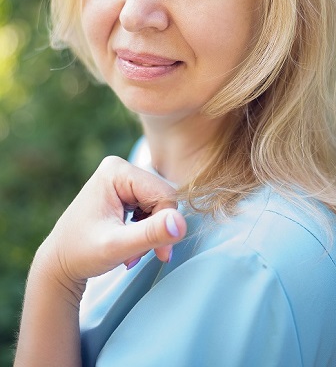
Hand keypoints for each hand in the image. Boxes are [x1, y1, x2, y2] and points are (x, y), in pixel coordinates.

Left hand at [37, 155, 186, 294]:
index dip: (166, 224)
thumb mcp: (116, 247)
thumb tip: (182, 223)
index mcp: (116, 171)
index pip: (164, 194)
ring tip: (131, 252)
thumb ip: (150, 234)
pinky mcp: (123, 191)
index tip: (160, 253)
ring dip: (151, 232)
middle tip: (141, 254)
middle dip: (157, 229)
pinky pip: (150, 207)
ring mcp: (121, 178)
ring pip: (158, 204)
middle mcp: (119, 168)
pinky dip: (145, 229)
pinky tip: (130, 244)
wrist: (58, 264)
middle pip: (162, 197)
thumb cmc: (81, 254)